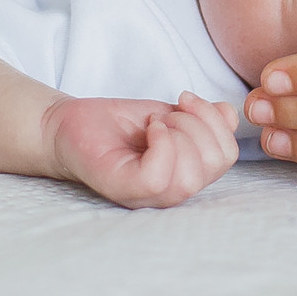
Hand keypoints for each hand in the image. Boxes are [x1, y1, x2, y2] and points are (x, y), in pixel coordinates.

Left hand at [43, 92, 238, 208]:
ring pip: (192, 173)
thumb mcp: (169, 114)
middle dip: (199, 123)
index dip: (215, 120)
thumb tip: (230, 114)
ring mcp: (147, 195)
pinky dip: (162, 143)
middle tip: (166, 113)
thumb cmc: (114, 124)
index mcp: (184, 175)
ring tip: (154, 123)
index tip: (186, 100)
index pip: (226, 157)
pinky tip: (148, 129)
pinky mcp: (124, 189)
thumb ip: (202, 118)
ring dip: (179, 130)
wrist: (66, 123)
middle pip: (216, 163)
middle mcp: (170, 192)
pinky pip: (159, 176)